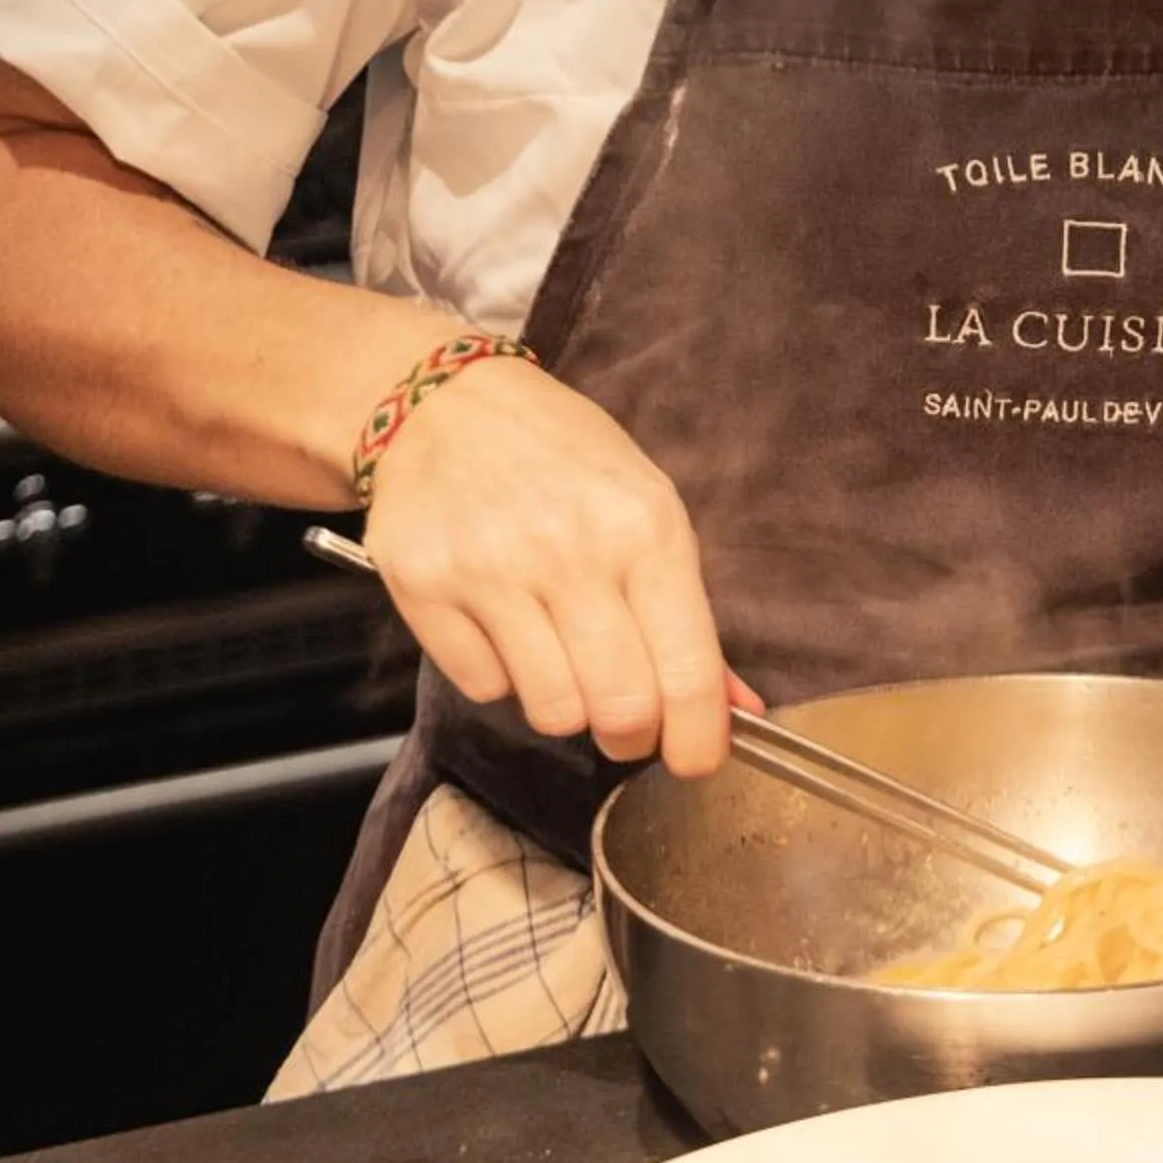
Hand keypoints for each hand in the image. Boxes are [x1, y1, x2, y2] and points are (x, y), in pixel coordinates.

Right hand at [362, 356, 755, 772]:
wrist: (443, 404)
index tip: (696, 758)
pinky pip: (484, 687)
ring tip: (561, 656)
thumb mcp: (647, 508)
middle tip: (626, 721)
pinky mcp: (425, 589)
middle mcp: (569, 551)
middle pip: (620, 710)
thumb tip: (738, 710)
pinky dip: (501, 675)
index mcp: (645, 529)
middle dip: (632, 735)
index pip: (687, 672)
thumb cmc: (562, 458)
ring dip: (565, 703)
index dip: (699, 739)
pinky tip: (502, 624)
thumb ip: (688, 615)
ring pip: (551, 711)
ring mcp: (490, 571)